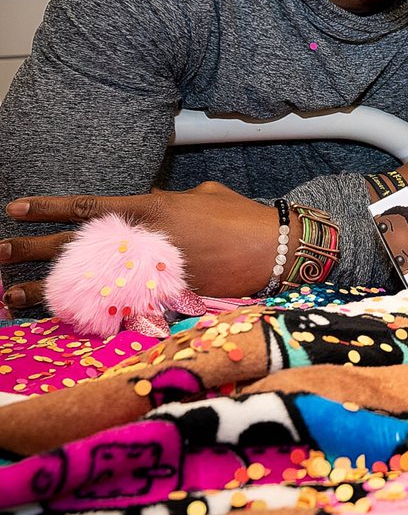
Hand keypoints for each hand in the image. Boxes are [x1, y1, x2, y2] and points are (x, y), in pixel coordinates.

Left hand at [1, 182, 281, 309]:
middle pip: (76, 245)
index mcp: (152, 208)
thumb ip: (170, 202)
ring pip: (85, 279)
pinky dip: (87, 311)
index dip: (50, 208)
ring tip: (10, 294)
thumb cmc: (243, 217)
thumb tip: (155, 204)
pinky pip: (116, 304)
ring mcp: (150, 270)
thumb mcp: (202, 196)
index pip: (89, 207)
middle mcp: (143, 239)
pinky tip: (62, 318)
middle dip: (31, 249)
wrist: (275, 248)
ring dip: (45, 288)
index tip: (15, 209)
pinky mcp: (163, 297)